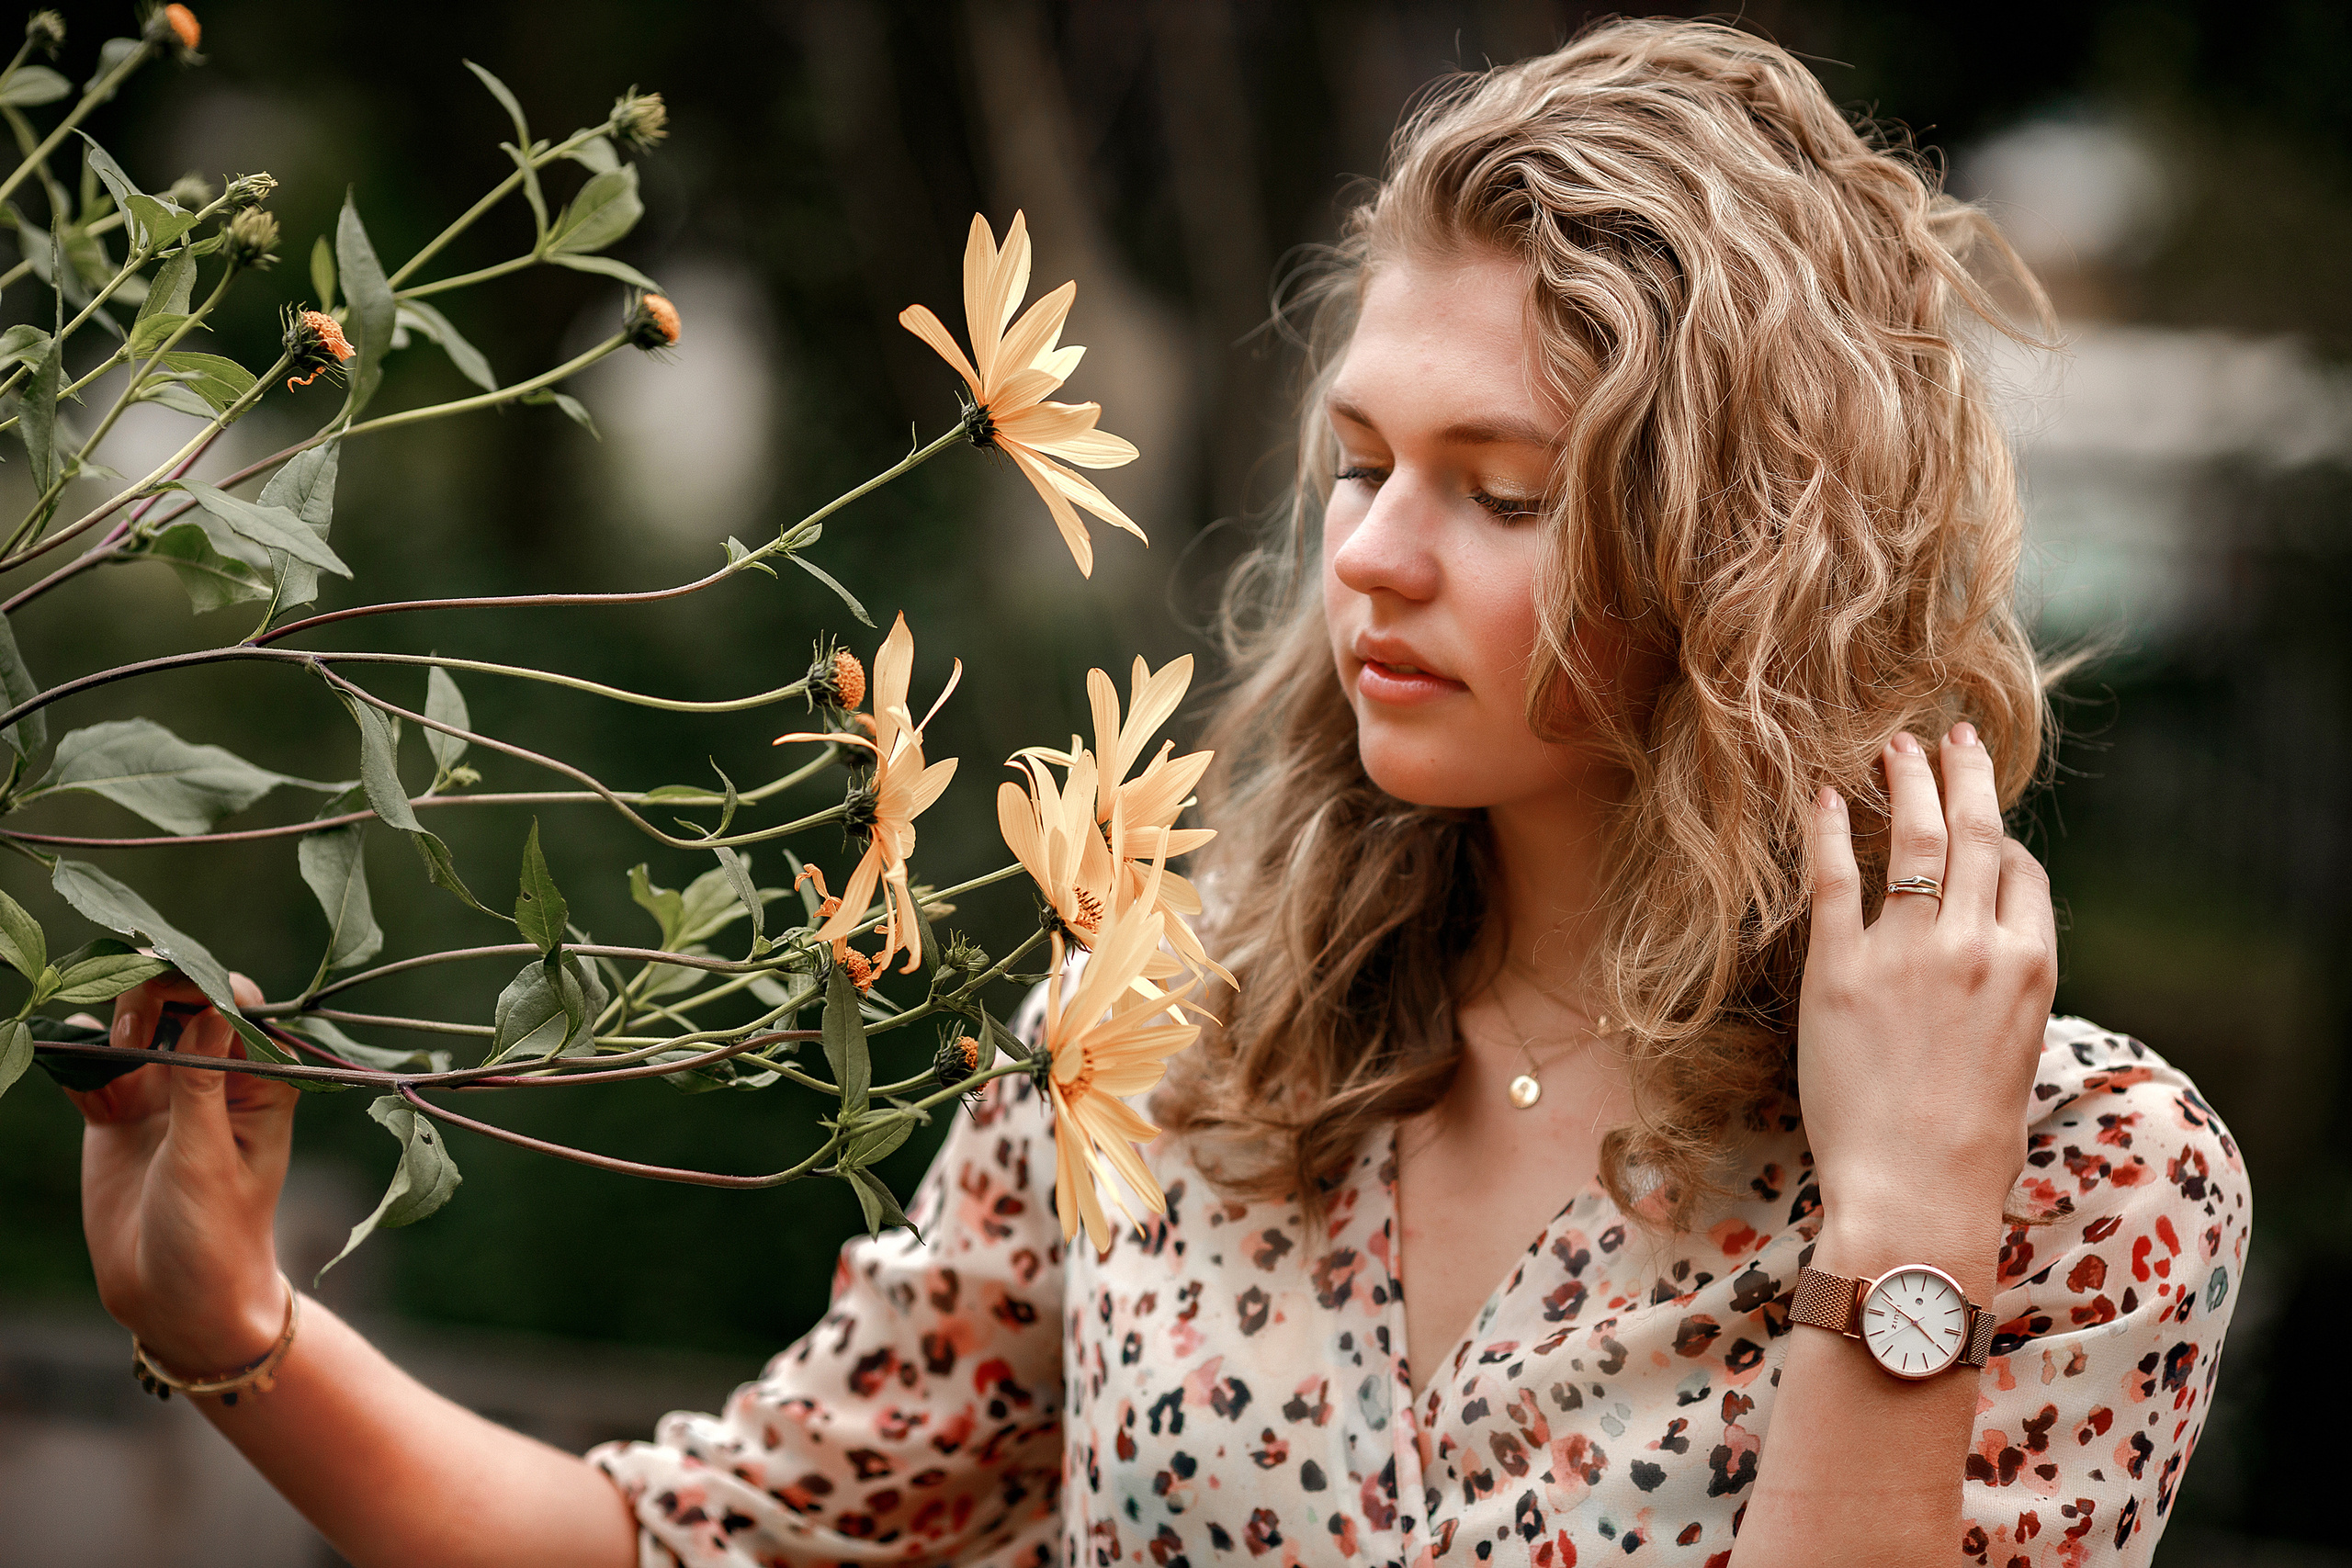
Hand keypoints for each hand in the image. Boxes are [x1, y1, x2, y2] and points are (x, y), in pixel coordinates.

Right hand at [69, 972, 297, 1375]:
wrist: (174, 1298)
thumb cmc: (214, 1234)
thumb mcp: (206, 1160)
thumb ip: (203, 1085)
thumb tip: (214, 1006)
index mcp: (261, 1079)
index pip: (240, 1005)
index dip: (205, 985)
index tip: (169, 993)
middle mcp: (215, 1075)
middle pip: (182, 1001)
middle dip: (152, 997)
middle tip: (132, 1039)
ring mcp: (166, 1091)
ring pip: (136, 1024)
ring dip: (115, 1025)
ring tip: (113, 1062)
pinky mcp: (121, 1112)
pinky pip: (96, 1064)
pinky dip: (82, 1060)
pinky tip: (82, 1083)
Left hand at [1797, 724, 2056, 1286]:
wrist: (1916, 1191)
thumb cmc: (1966, 1143)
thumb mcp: (2011, 1054)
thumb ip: (2001, 992)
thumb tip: (1980, 955)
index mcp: (2030, 968)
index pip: (2022, 874)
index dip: (2002, 838)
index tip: (1981, 816)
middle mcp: (1975, 947)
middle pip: (1976, 835)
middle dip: (1964, 776)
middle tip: (1948, 736)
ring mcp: (1907, 954)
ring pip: (1913, 842)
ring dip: (1906, 784)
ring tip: (1893, 746)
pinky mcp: (1839, 970)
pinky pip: (1834, 880)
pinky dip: (1828, 829)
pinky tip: (1821, 795)